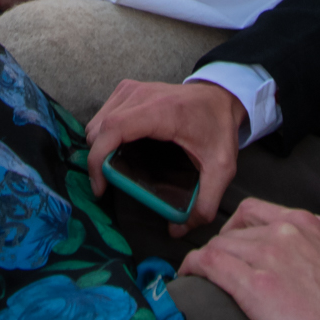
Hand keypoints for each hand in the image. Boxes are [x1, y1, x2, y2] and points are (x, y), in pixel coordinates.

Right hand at [86, 80, 243, 232]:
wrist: (221, 97)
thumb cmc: (219, 128)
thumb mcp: (222, 168)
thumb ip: (206, 202)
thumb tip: (178, 230)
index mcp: (161, 111)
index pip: (114, 129)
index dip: (98, 159)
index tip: (101, 187)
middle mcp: (141, 95)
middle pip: (100, 129)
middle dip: (98, 160)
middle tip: (111, 183)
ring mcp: (131, 89)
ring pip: (97, 122)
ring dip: (100, 148)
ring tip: (115, 169)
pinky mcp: (128, 89)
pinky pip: (103, 115)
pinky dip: (104, 135)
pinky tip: (120, 150)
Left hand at [178, 199, 319, 319]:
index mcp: (307, 223)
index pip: (255, 211)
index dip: (237, 228)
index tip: (233, 244)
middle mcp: (283, 232)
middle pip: (233, 231)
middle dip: (222, 249)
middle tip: (217, 268)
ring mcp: (267, 257)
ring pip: (219, 245)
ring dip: (206, 260)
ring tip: (200, 275)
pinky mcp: (254, 286)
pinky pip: (209, 264)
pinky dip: (193, 267)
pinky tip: (188, 276)